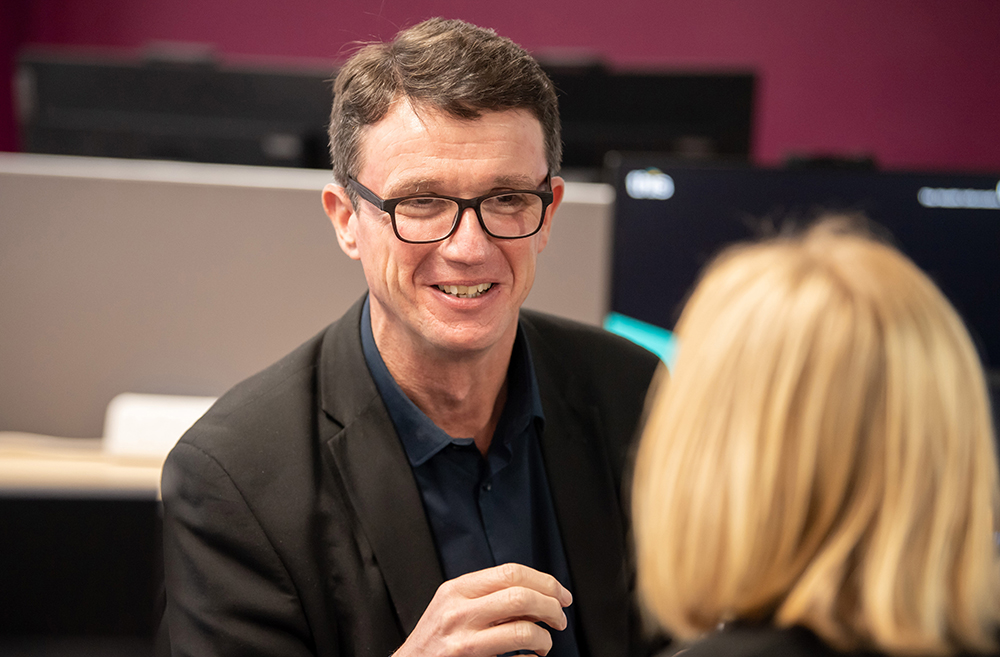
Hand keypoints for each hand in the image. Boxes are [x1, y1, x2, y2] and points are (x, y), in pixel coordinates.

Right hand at [395, 563, 572, 656]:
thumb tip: (537, 592)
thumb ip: (486, 594)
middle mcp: (458, 613)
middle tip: (560, 618)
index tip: (561, 594)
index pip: (511, 573)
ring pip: (523, 630)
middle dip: (552, 607)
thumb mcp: (451, 605)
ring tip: (543, 644)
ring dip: (545, 638)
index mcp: (457, 590)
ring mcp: (463, 643)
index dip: (545, 581)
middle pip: (521, 597)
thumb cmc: (435, 639)